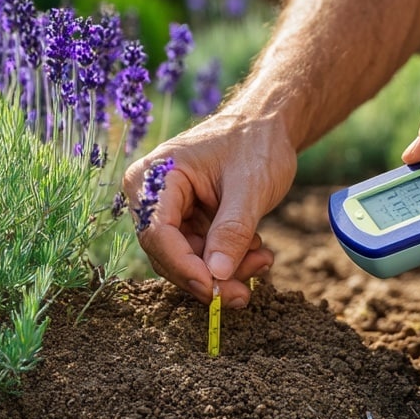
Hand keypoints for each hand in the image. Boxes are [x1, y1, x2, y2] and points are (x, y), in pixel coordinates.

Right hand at [123, 109, 296, 306]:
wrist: (268, 125)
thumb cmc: (255, 142)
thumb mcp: (250, 187)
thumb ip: (232, 231)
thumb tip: (216, 276)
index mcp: (155, 176)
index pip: (157, 233)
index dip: (184, 266)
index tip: (216, 290)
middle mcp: (152, 196)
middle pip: (168, 254)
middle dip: (208, 276)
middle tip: (245, 293)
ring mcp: (169, 210)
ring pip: (186, 260)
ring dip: (224, 271)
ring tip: (263, 259)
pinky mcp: (187, 221)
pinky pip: (200, 254)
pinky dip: (229, 261)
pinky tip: (257, 252)